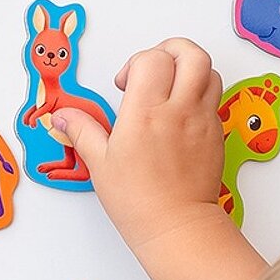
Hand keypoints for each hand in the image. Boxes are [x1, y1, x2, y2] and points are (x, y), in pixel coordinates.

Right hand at [47, 38, 224, 248]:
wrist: (177, 229)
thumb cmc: (140, 202)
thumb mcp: (100, 164)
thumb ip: (82, 131)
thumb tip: (62, 117)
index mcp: (146, 112)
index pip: (152, 58)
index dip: (137, 62)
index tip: (125, 83)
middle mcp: (179, 111)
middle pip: (191, 54)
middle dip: (171, 50)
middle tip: (155, 68)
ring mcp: (202, 122)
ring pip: (209, 72)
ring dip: (190, 72)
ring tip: (170, 90)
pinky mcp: (216, 135)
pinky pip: (214, 100)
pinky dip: (199, 97)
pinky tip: (180, 116)